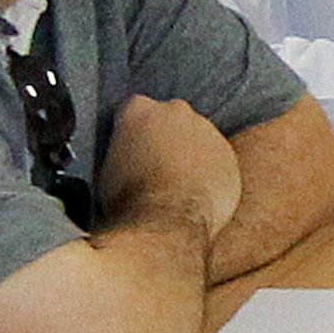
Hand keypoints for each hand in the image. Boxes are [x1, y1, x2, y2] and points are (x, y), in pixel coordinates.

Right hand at [99, 96, 239, 233]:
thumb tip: (123, 156)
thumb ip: (119, 149)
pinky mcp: (229, 154)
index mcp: (139, 109)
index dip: (131, 132)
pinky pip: (217, 160)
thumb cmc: (128, 199)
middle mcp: (176, 111)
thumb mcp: (104, 170)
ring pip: (197, 138)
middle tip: (153, 167)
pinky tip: (195, 193)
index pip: (133, 109)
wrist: (167, 223)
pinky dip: (209, 172)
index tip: (130, 149)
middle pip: (169, 118)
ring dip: (189, 154)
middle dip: (163, 137)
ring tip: (174, 186)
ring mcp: (207, 130)